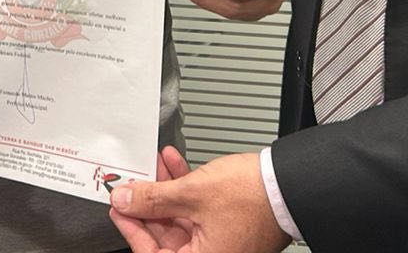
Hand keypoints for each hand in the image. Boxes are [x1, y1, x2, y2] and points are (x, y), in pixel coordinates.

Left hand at [110, 150, 289, 252]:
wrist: (288, 184)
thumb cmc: (253, 198)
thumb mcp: (192, 193)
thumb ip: (153, 199)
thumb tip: (125, 201)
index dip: (131, 230)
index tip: (118, 208)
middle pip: (165, 236)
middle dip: (148, 204)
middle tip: (133, 184)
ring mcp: (219, 242)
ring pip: (179, 219)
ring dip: (165, 191)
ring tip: (155, 166)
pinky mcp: (226, 226)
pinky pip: (195, 211)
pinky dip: (183, 189)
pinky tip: (174, 165)